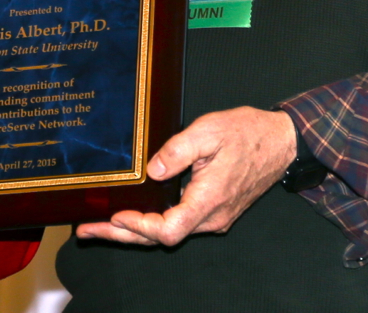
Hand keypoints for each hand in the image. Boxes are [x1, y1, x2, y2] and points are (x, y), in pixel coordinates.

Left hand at [76, 108, 296, 246]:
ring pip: (169, 232)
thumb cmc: (247, 133)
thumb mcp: (209, 130)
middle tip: (87, 230)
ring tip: (99, 226)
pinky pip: (178, 224)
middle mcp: (212, 217)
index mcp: (209, 200)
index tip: (116, 215)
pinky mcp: (214, 211)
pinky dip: (152, 223)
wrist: (281, 141)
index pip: (169, 229)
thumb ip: (178, 150)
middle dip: (122, 235)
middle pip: (162, 237)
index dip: (140, 226)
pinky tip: (133, 215)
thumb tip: (153, 170)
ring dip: (133, 231)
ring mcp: (214, 217)